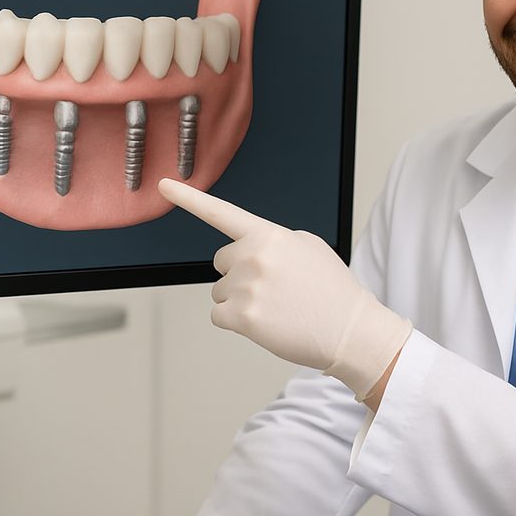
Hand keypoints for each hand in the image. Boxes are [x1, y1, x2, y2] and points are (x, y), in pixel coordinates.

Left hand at [158, 179, 411, 399]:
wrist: (351, 330)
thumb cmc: (333, 291)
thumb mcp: (311, 248)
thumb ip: (275, 240)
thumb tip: (252, 248)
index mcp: (269, 235)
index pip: (222, 213)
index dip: (188, 198)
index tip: (163, 185)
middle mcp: (253, 256)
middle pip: (221, 262)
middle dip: (239, 273)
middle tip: (274, 287)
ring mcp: (246, 287)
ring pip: (220, 292)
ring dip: (241, 300)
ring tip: (277, 306)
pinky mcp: (242, 317)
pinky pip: (219, 316)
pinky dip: (237, 322)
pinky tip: (266, 322)